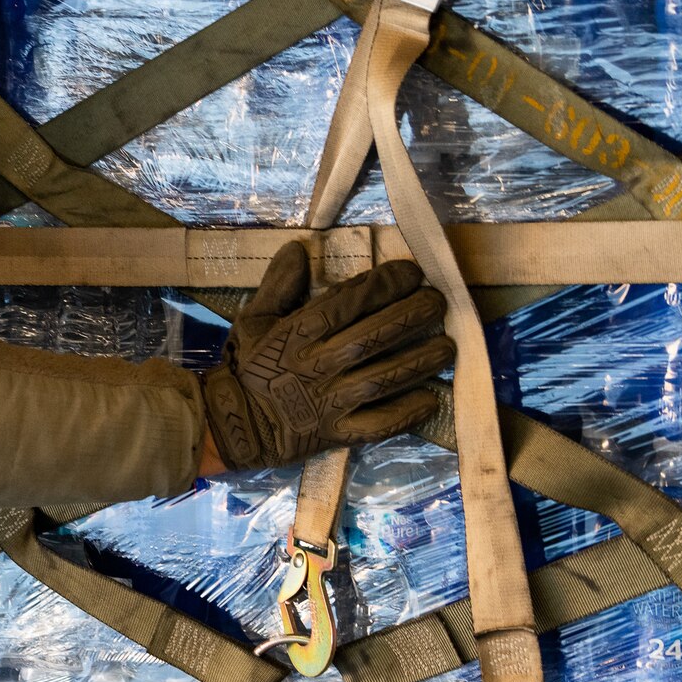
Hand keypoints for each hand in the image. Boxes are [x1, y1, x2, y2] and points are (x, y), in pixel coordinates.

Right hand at [201, 242, 451, 470]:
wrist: (234, 424)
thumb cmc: (248, 368)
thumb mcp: (254, 320)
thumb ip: (278, 285)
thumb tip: (299, 248)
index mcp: (297, 335)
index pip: (348, 304)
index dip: (385, 285)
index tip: (413, 272)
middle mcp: (318, 366)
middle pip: (372, 337)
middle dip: (411, 317)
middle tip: (438, 303)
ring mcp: (329, 403)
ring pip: (382, 379)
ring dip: (419, 361)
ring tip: (447, 346)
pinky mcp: (337, 434)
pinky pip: (378, 425)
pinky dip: (407, 413)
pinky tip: (432, 399)